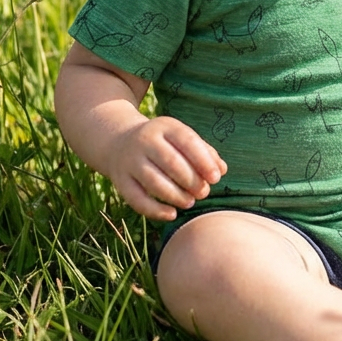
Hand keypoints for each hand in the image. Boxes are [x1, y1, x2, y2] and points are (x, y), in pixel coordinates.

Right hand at [105, 116, 227, 219]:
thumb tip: (222, 170)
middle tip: (204, 192)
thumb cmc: (164, 143)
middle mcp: (145, 141)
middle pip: (171, 162)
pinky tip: (172, 214)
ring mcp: (130, 161)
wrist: (119, 142)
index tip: (216, 178)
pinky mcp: (120, 181)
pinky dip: (155, 210)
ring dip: (176, 195)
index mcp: (165, 126)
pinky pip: (137, 199)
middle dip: (192, 180)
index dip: (204, 161)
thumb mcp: (181, 138)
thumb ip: (204, 152)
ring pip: (154, 181)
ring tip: (190, 202)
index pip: (187, 141)